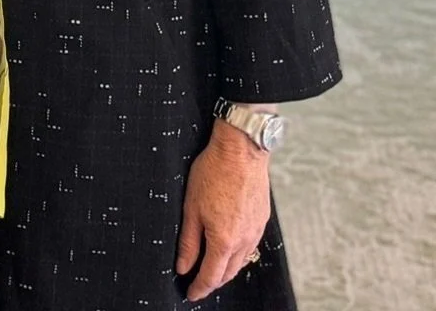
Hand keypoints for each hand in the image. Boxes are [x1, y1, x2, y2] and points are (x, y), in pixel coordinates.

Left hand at [176, 119, 272, 300]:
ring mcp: (256, 230)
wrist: (241, 151)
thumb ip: (188, 241)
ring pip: (240, 261)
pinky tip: (229, 249)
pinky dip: (237, 255)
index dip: (199, 288)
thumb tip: (183, 266)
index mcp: (224, 240)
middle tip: (198, 285)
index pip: (211, 275)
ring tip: (211, 270)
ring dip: (225, 269)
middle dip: (212, 282)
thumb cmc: (213, 173)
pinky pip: (250, 246)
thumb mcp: (191, 208)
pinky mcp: (262, 220)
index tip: (190, 294)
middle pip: (228, 273)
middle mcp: (244, 240)